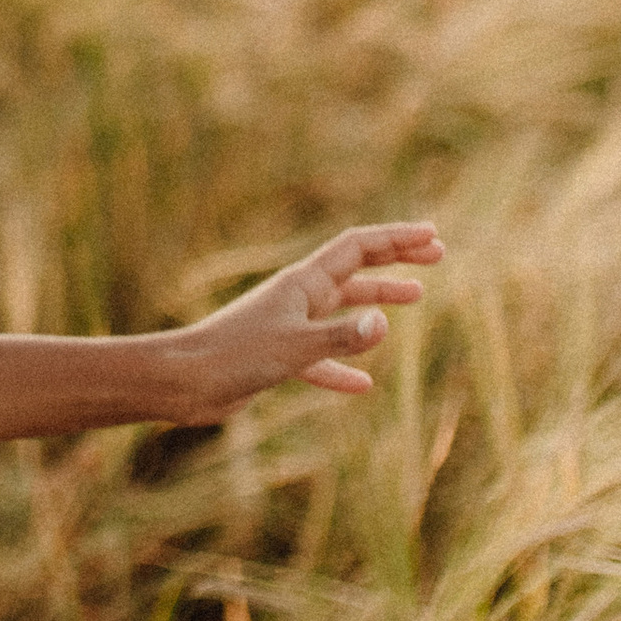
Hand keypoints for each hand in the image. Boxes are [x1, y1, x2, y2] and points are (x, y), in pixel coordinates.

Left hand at [164, 222, 442, 419]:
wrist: (183, 381)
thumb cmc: (233, 357)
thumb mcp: (295, 348)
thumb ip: (341, 337)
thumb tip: (385, 322)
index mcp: (303, 283)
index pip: (358, 248)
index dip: (397, 238)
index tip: (433, 235)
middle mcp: (297, 297)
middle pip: (355, 270)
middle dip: (396, 260)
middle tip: (437, 256)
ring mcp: (287, 325)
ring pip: (342, 308)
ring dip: (378, 301)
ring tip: (414, 299)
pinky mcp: (276, 356)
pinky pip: (320, 357)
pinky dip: (343, 366)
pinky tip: (362, 385)